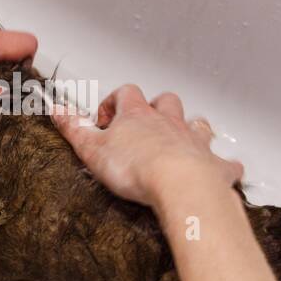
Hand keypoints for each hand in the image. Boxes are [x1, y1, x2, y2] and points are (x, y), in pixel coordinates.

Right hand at [51, 84, 243, 207]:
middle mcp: (169, 122)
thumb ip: (73, 128)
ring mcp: (194, 141)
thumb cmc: (137, 168)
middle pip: (165, 102)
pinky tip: (222, 171)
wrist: (179, 185)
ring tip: (181, 142)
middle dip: (156, 109)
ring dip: (190, 130)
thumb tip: (56, 109)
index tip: (104, 122)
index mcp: (138, 115)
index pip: (125, 94)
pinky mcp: (214, 165)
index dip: (114, 104)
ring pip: (196, 124)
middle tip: (144, 126)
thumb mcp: (92, 149)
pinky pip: (224, 162)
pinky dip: (223, 165)